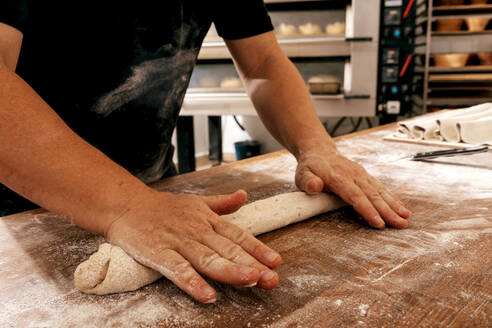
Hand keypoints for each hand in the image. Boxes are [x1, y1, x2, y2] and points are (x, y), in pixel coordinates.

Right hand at [105, 189, 281, 302]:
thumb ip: (222, 203)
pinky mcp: (158, 253)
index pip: (237, 236)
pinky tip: (207, 295)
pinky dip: (193, 282)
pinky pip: (178, 270)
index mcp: (208, 220)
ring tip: (250, 280)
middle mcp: (197, 231)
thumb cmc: (164, 207)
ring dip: (230, 271)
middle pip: (228, 250)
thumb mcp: (196, 202)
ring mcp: (178, 242)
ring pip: (207, 259)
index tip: (275, 262)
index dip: (258, 249)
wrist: (127, 205)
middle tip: (271, 279)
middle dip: (251, 265)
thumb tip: (244, 196)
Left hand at [295, 142, 410, 228]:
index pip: (355, 196)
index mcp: (338, 177)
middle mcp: (353, 175)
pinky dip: (392, 198)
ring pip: (380, 191)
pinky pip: (381, 188)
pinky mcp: (366, 176)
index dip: (367, 210)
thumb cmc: (310, 167)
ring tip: (405, 218)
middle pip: (372, 195)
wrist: (319, 151)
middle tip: (400, 225)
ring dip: (393, 205)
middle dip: (387, 211)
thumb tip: (315, 186)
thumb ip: (308, 182)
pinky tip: (401, 208)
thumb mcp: (302, 174)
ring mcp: (361, 175)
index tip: (378, 223)